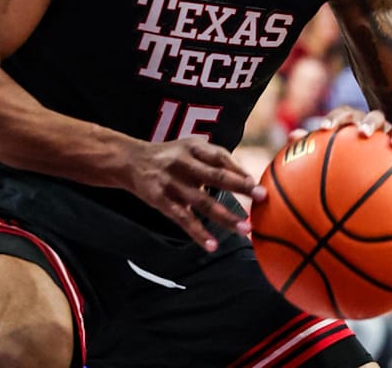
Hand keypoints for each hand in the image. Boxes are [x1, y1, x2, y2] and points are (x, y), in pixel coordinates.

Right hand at [123, 138, 264, 251]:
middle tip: (262, 197)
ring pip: (202, 201)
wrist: (130, 160)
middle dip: (240, 187)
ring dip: (226, 216)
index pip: (220, 156)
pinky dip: (198, 233)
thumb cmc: (170, 156)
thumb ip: (214, 159)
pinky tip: (212, 245)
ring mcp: (171, 182)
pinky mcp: (160, 200)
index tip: (256, 182)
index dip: (239, 169)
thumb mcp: (189, 148)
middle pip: (216, 176)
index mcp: (193, 148)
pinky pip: (183, 219)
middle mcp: (183, 162)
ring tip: (245, 228)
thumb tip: (248, 178)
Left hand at [298, 107, 391, 184]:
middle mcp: (380, 126)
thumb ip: (318, 151)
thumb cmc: (365, 158)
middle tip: (362, 133)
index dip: (333, 121)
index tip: (322, 130)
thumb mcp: (344, 156)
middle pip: (373, 117)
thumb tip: (288, 142)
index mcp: (358, 125)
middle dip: (367, 123)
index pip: (344, 115)